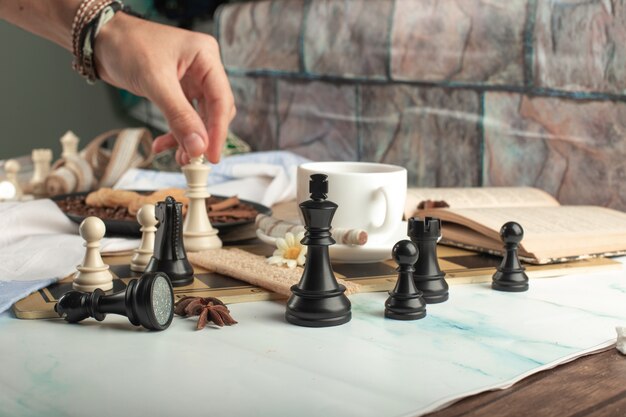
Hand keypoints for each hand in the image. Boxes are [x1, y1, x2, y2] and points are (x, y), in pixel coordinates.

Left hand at [94, 12, 234, 164]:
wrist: (100, 40)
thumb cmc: (127, 45)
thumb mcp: (155, 82)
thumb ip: (179, 116)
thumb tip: (198, 146)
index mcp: (206, 57)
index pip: (221, 99)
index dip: (218, 131)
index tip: (212, 155)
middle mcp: (203, 68)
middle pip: (215, 111)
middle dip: (203, 137)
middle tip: (193, 160)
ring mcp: (192, 80)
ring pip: (200, 118)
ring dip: (189, 139)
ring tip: (179, 158)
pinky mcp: (179, 91)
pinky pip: (184, 118)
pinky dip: (176, 133)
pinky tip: (163, 144)